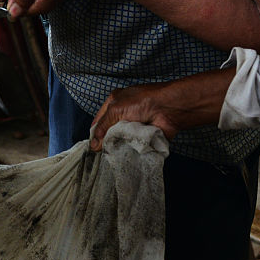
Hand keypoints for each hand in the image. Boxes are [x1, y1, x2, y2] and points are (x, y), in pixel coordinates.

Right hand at [89, 68, 234, 150]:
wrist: (167, 109)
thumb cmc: (142, 102)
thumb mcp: (115, 110)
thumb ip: (102, 127)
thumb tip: (94, 145)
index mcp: (114, 103)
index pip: (99, 121)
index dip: (94, 134)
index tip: (92, 148)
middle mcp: (123, 115)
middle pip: (109, 133)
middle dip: (106, 142)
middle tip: (101, 154)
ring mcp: (134, 127)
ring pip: (120, 142)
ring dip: (118, 147)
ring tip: (112, 157)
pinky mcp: (143, 138)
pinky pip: (133, 148)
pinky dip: (130, 151)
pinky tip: (125, 157)